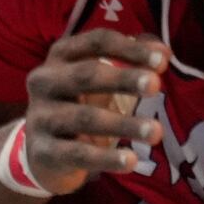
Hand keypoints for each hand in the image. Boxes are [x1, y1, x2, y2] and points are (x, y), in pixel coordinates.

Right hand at [21, 30, 170, 195]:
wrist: (42, 151)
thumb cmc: (78, 103)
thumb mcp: (99, 77)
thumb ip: (131, 59)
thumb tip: (163, 52)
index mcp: (61, 56)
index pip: (96, 42)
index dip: (129, 49)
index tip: (162, 60)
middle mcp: (45, 81)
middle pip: (85, 75)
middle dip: (123, 79)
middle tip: (156, 86)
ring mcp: (40, 116)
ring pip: (84, 117)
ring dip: (123, 124)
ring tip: (156, 132)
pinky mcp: (43, 150)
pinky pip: (77, 154)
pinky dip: (106, 157)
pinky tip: (131, 161)